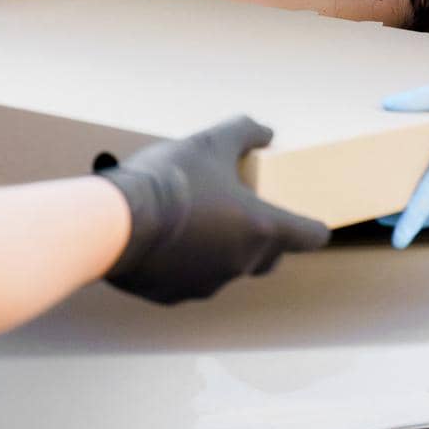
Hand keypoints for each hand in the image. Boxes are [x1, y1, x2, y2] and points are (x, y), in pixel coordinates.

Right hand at [96, 116, 331, 303]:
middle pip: (270, 256)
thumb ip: (245, 133)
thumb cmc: (170, 179)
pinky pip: (191, 280)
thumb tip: (265, 132)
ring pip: (228, 268)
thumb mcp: (212, 141)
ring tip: (196, 219)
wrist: (115, 221)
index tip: (311, 222)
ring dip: (221, 248)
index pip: (310, 236)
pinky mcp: (175, 296)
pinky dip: (187, 263)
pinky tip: (166, 240)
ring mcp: (208, 284)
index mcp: (261, 229)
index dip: (313, 227)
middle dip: (265, 237)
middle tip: (245, 211)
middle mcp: (241, 263)